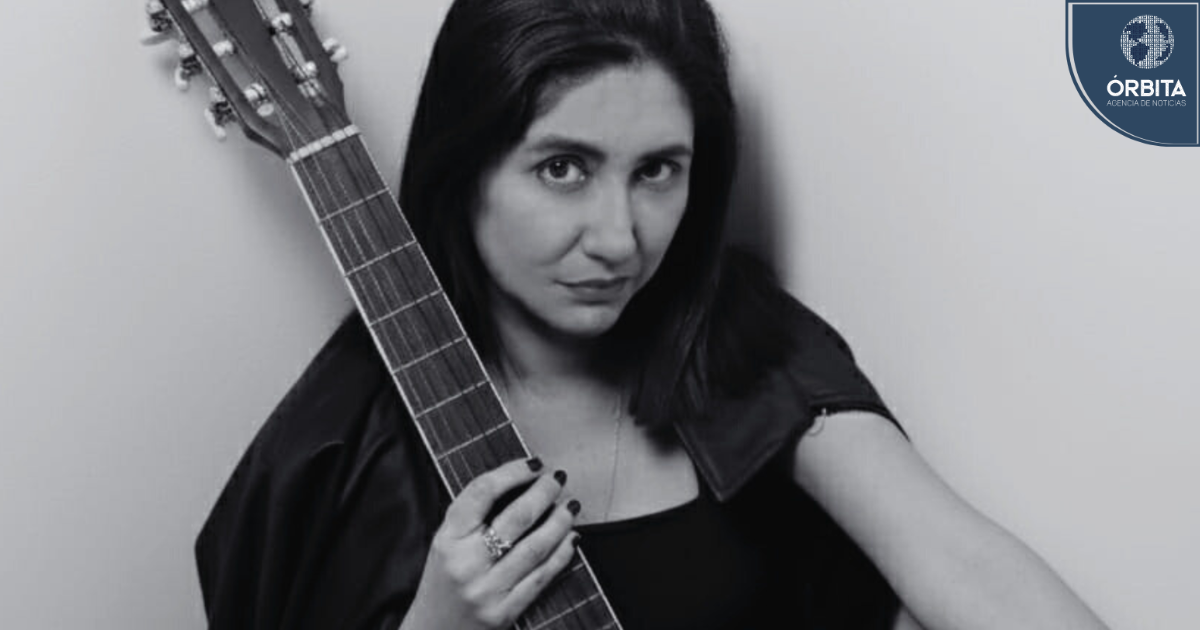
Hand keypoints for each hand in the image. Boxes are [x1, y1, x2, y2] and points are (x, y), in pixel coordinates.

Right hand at [400, 457, 580, 629]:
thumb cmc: (443, 583)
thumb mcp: (444, 545)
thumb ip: (471, 517)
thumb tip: (518, 484)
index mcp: (447, 540)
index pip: (482, 493)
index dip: (512, 472)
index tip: (533, 464)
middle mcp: (466, 564)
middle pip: (516, 518)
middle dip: (543, 493)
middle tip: (557, 479)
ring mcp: (487, 590)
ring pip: (535, 547)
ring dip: (559, 522)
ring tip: (570, 506)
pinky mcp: (504, 612)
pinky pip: (541, 577)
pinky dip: (561, 555)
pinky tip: (571, 538)